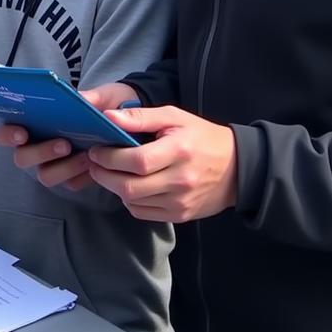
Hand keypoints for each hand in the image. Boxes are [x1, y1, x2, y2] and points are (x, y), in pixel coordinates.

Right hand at [0, 82, 137, 190]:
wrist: (134, 122)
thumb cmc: (107, 104)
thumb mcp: (104, 95)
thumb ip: (92, 96)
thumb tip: (80, 99)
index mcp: (33, 122)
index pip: (7, 131)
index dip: (8, 134)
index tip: (21, 132)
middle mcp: (37, 145)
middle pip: (22, 158)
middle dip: (40, 152)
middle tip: (63, 144)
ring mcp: (53, 164)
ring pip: (45, 175)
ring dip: (63, 167)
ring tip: (86, 156)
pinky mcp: (72, 178)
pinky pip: (70, 184)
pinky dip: (80, 176)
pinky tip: (95, 165)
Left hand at [86, 106, 237, 222]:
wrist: (237, 169)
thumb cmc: (201, 137)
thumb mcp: (174, 117)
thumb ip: (140, 116)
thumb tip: (108, 116)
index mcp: (179, 151)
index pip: (137, 161)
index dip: (109, 157)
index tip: (95, 150)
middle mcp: (180, 180)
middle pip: (130, 186)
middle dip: (104, 175)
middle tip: (94, 163)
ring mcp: (180, 202)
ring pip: (133, 202)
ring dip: (114, 188)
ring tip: (109, 172)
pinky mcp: (180, 215)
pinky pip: (143, 213)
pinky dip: (130, 200)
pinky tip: (130, 185)